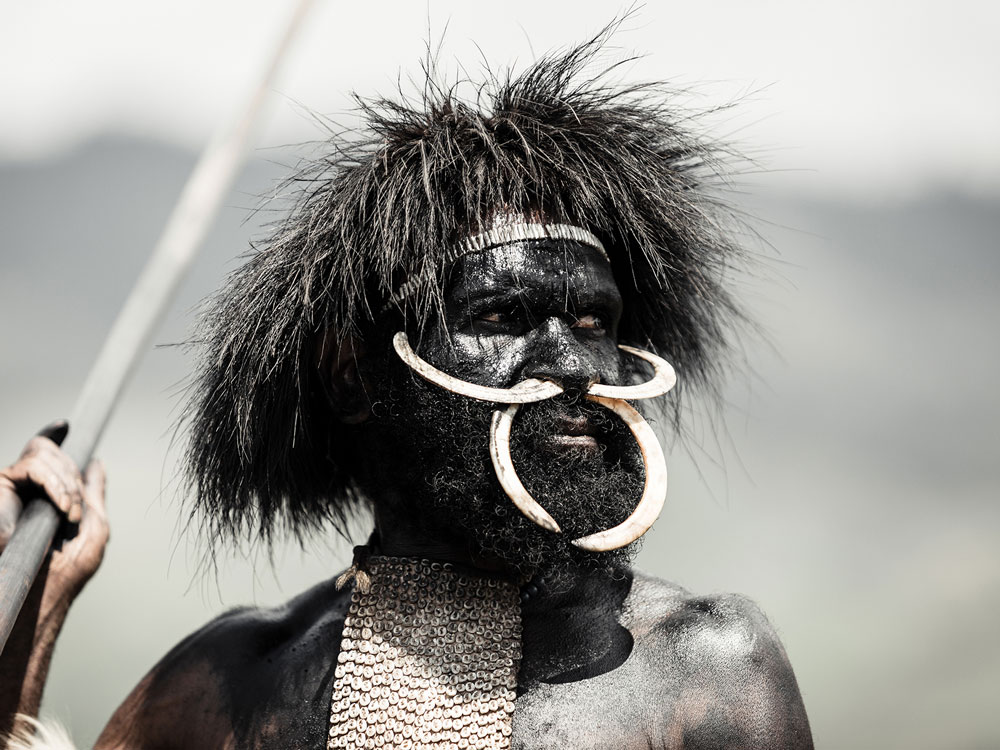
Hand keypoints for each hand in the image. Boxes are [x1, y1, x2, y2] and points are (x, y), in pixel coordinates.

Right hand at [0, 421, 108, 604]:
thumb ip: (93, 492)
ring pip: (44, 453)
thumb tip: (97, 462)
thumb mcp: (92, 525)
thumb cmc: (67, 568)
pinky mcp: (2, 486)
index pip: (46, 455)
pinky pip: (35, 466)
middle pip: (53, 452)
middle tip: (74, 511)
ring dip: (67, 483)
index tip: (65, 426)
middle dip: (74, 478)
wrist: (41, 590)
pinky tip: (62, 508)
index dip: (53, 436)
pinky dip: (56, 485)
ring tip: (68, 514)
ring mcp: (12, 486)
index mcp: (46, 495)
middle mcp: (26, 488)